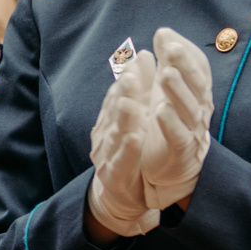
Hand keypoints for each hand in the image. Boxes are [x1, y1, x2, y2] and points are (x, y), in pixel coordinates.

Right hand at [86, 69, 160, 238]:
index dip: (128, 77)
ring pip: (115, 133)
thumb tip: (143, 54)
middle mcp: (106, 133)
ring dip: (123, 117)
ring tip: (132, 102)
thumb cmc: (127, 151)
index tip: (138, 59)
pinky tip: (136, 138)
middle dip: (123, 92)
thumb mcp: (134, 117)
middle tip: (132, 74)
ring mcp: (107, 154)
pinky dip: (127, 149)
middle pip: (114, 110)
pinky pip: (121, 161)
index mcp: (112, 118)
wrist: (119, 195)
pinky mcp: (113, 175)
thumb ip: (138, 89)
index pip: (118, 93)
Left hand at [136, 27, 210, 210]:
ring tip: (165, 74)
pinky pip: (178, 136)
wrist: (172, 165)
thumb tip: (163, 32)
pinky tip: (159, 110)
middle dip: (184, 65)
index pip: (196, 69)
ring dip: (177, 91)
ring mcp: (191, 130)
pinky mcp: (181, 151)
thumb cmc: (170, 122)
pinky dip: (170, 123)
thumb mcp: (166, 89)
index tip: (166, 36)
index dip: (184, 52)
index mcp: (195, 92)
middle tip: (171, 48)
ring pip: (188, 109)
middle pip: (195, 85)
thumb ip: (167, 62)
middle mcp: (198, 109)